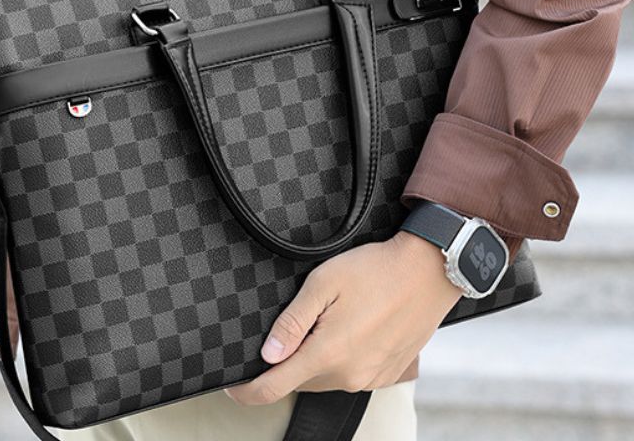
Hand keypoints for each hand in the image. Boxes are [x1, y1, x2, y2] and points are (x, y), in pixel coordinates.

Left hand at [224, 231, 462, 404]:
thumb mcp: (324, 283)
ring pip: (324, 380)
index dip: (247, 390)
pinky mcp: (387, 374)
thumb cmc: (375, 270)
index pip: (274, 388)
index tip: (231, 385)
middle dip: (283, 364)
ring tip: (321, 322)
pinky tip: (346, 329)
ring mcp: (371, 378)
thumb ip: (292, 321)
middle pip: (298, 383)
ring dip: (312, 361)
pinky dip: (338, 360)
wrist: (428, 271)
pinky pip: (349, 376)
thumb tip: (267, 354)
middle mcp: (350, 375)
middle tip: (286, 329)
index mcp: (329, 354)